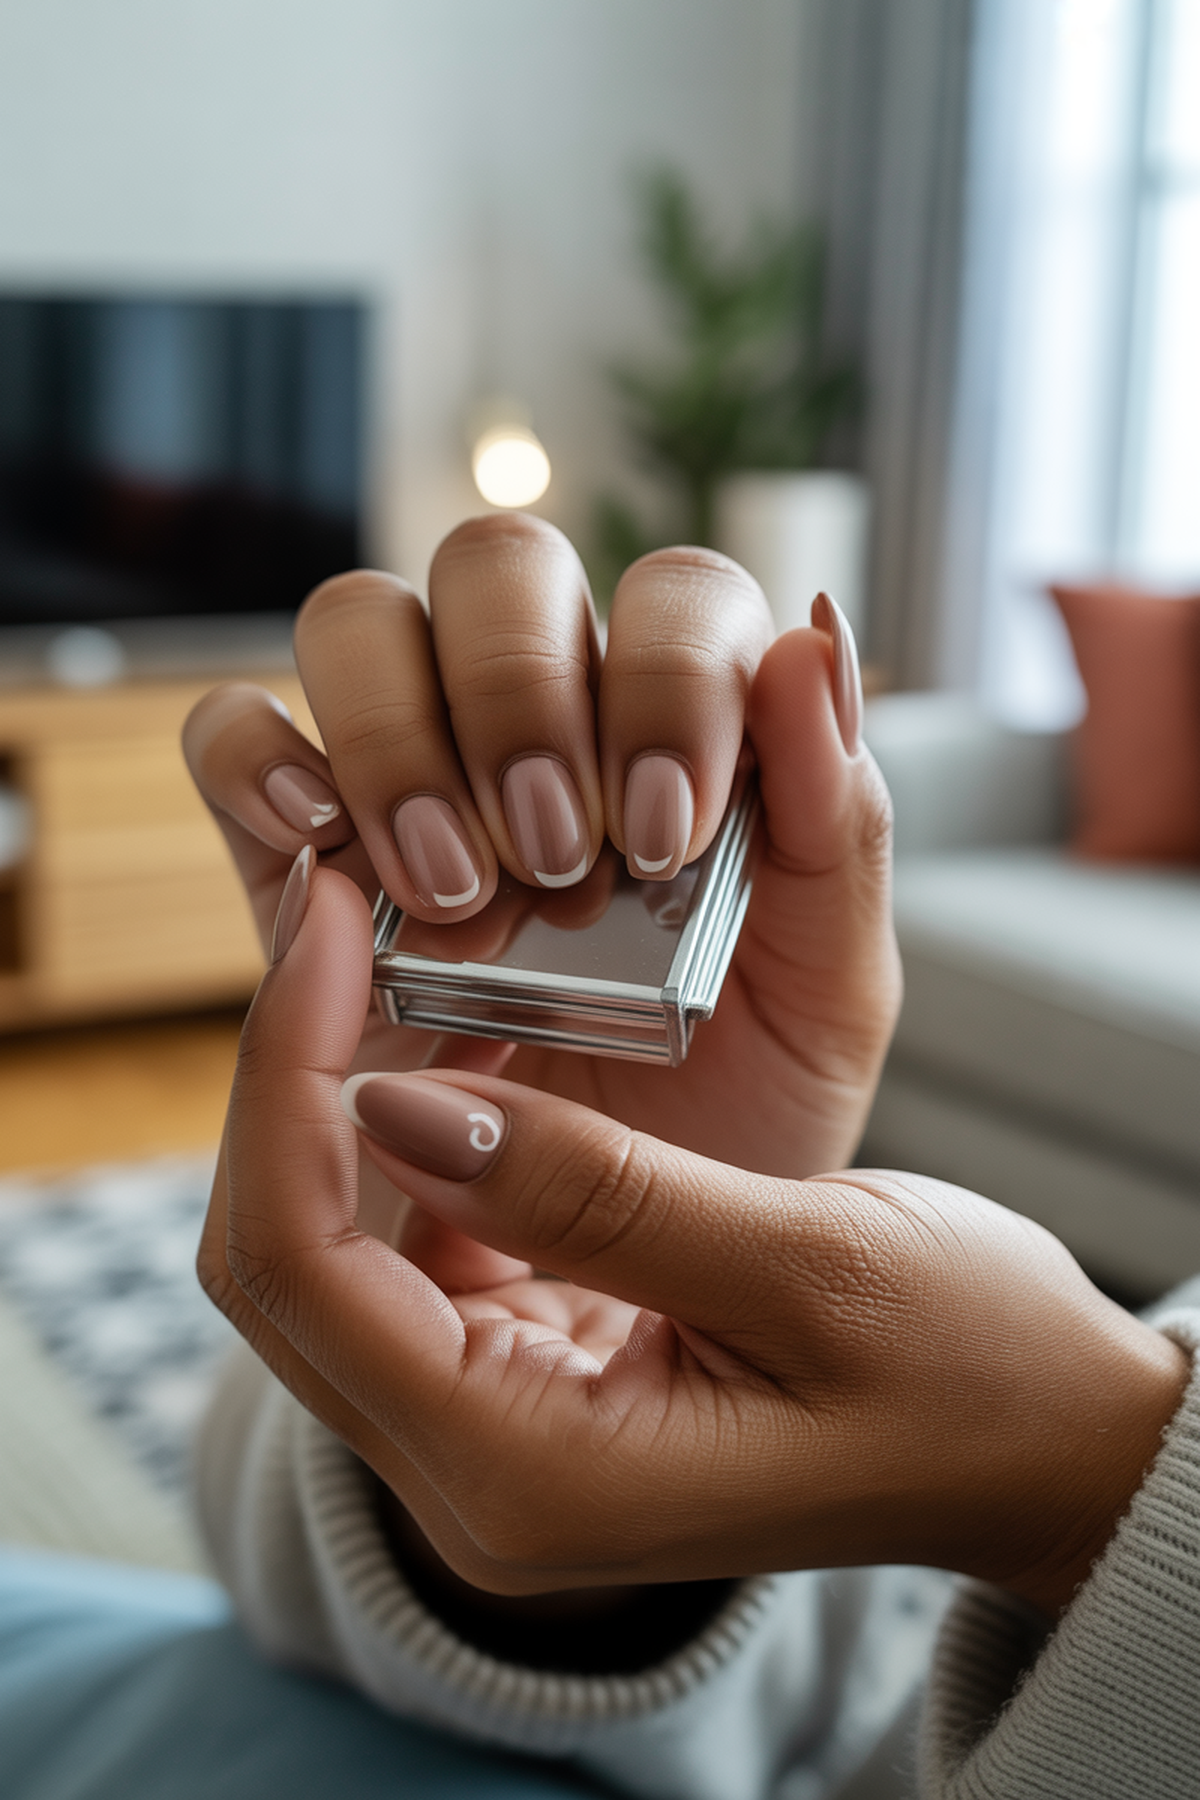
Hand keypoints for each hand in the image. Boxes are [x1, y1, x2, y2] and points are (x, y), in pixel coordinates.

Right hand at [183, 515, 897, 1197]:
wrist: (611, 1260)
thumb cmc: (732, 1117)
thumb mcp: (822, 996)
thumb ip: (836, 826)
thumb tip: (817, 641)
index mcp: (682, 728)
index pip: (674, 593)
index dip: (666, 680)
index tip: (664, 838)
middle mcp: (541, 722)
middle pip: (501, 564)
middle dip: (524, 697)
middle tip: (558, 860)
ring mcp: (406, 774)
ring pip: (360, 620)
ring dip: (402, 735)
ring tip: (455, 889)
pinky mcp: (295, 854)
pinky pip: (230, 736)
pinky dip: (260, 760)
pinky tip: (321, 842)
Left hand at [201, 859, 1188, 1621]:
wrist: (1040, 1451)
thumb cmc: (968, 1375)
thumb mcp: (808, 1266)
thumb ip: (598, 1196)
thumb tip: (393, 1103)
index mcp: (530, 1472)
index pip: (301, 1264)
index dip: (284, 1072)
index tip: (330, 914)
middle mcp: (479, 1472)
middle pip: (284, 1257)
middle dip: (291, 1070)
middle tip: (338, 907)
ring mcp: (495, 1430)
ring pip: (331, 1242)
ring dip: (338, 1090)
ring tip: (379, 945)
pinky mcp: (527, 1375)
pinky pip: (409, 1241)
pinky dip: (414, 1126)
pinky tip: (453, 1025)